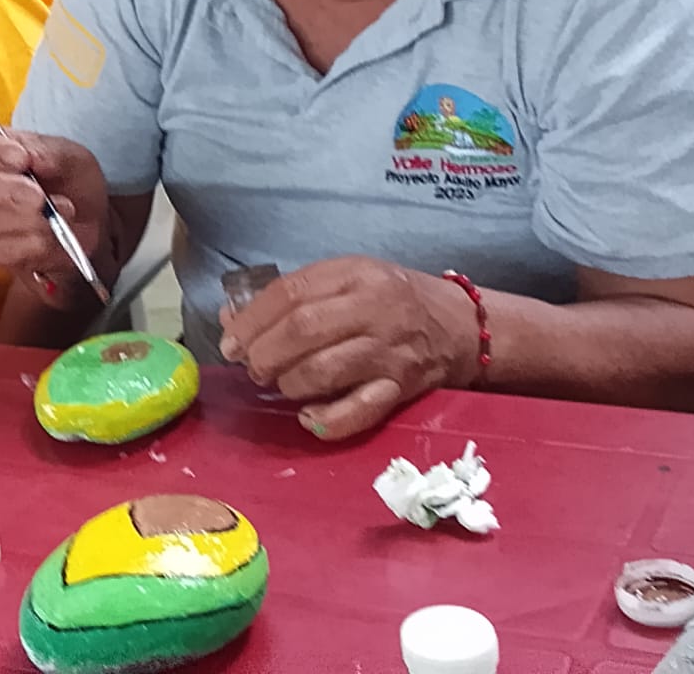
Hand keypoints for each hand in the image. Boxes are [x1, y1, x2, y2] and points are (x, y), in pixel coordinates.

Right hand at [0, 123, 110, 307]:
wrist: (91, 221)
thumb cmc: (73, 181)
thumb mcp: (73, 158)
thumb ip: (51, 154)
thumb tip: (31, 155)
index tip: (20, 159)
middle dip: (7, 190)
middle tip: (39, 196)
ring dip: (28, 220)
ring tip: (61, 213)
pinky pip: (3, 249)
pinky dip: (33, 244)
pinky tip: (52, 236)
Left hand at [218, 257, 479, 440]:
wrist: (462, 327)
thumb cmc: (392, 299)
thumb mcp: (348, 279)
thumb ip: (293, 295)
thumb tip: (231, 319)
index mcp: (355, 274)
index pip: (291, 293)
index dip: (252, 320)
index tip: (231, 341)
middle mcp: (373, 310)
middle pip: (304, 330)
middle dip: (265, 353)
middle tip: (252, 366)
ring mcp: (389, 352)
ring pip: (325, 370)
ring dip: (289, 383)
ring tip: (279, 384)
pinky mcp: (401, 389)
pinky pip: (360, 411)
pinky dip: (327, 419)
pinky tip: (308, 417)